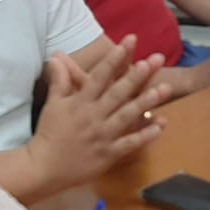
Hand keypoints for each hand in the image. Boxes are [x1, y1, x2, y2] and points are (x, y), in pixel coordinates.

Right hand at [29, 38, 171, 192]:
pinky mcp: (108, 154)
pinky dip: (145, 136)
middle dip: (137, 76)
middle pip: (118, 93)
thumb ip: (60, 80)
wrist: (44, 167)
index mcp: (80, 102)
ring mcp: (102, 136)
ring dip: (147, 102)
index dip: (114, 58)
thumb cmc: (50, 133)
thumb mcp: (54, 104)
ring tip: (165, 89)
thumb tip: (57, 56)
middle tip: (154, 60)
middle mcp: (93, 116)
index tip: (128, 42)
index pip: (99, 76)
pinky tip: (161, 125)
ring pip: (127, 116)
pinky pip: (129, 144)